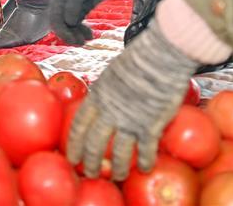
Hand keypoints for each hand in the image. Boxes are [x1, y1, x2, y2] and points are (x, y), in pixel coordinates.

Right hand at [49, 0, 100, 45]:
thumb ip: (73, 6)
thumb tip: (69, 22)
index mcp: (56, 3)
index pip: (55, 21)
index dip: (62, 32)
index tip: (72, 39)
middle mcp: (59, 9)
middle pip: (61, 27)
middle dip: (70, 36)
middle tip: (80, 42)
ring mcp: (67, 13)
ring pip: (69, 28)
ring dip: (77, 35)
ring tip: (87, 40)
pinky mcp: (75, 15)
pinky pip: (76, 26)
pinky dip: (82, 32)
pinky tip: (89, 35)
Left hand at [66, 18, 198, 180]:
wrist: (160, 56)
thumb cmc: (138, 59)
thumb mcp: (111, 73)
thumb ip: (105, 90)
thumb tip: (101, 98)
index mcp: (97, 97)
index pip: (78, 126)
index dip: (74, 144)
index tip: (71, 156)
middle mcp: (109, 112)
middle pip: (94, 144)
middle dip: (90, 162)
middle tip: (89, 173)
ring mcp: (129, 121)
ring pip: (119, 154)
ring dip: (118, 169)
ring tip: (117, 177)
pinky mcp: (150, 126)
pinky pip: (146, 150)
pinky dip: (146, 162)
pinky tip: (147, 169)